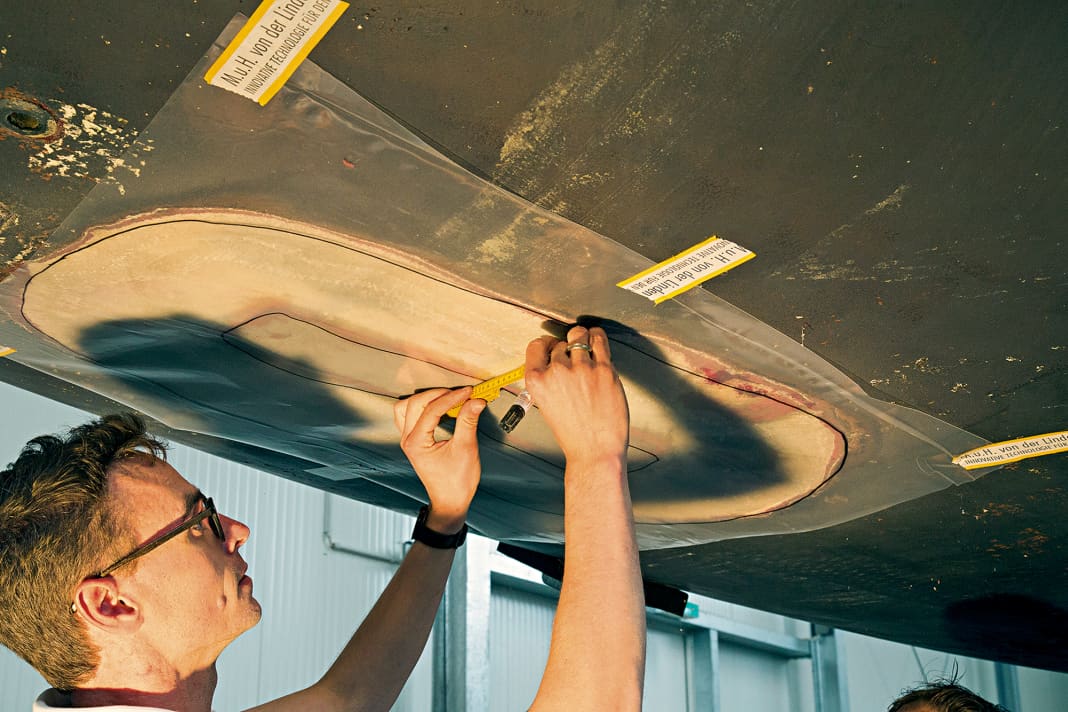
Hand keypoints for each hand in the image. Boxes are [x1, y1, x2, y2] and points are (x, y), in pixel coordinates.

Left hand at [393, 388, 484, 532]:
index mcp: (416, 443)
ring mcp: (408, 440)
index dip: (451, 398)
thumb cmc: (457, 481)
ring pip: (406, 407)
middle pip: (415, 404)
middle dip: (437, 394)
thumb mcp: (466, 449)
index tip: (469, 392)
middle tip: (460, 394)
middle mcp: (407, 440)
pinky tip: (440, 407)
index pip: (431, 410)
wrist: (450, 501)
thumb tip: (475, 401)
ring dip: (426, 399)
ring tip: (447, 398)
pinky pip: (410, 415)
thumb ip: (468, 421)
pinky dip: (423, 407)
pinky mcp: (413, 440)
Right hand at [524, 326, 629, 467]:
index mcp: (537, 381)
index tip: (553, 346)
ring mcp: (581, 368)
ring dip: (582, 338)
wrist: (594, 450)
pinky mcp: (604, 369)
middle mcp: (557, 372)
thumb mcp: (546, 405)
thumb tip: (557, 357)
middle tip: (574, 359)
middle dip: (567, 348)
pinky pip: (599, 340)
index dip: (546, 344)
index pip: (536, 346)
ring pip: (579, 335)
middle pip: (560, 344)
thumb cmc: (573, 433)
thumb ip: (548, 381)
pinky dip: (598, 336)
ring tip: (587, 345)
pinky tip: (597, 339)